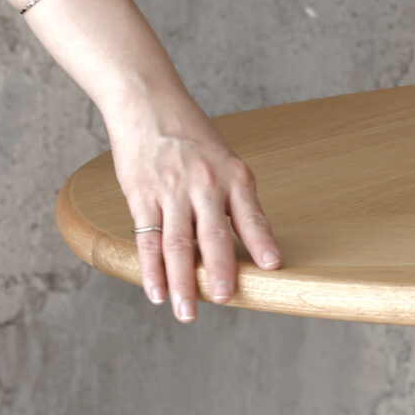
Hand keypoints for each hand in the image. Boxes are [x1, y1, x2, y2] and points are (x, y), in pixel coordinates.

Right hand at [104, 80, 281, 323]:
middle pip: (211, 235)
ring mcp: (170, 191)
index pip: (250, 216)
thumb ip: (237, 201)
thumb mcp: (225, 162)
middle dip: (219, 269)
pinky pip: (148, 239)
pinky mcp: (141, 196)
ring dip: (181, 282)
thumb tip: (255, 245)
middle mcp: (203, 184)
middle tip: (225, 298)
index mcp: (233, 176)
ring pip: (177, 244)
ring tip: (186, 312)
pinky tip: (156, 292)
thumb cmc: (192, 137)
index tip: (273, 266)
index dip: (261, 242)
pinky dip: (152, 269)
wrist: (147, 102)